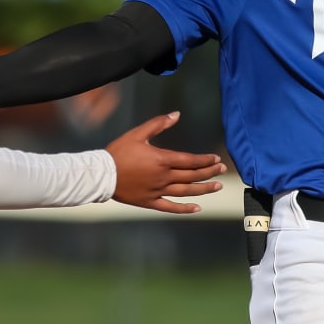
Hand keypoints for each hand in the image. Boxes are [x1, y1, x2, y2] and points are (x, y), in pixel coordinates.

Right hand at [107, 112, 225, 212]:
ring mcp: (158, 191)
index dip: (205, 160)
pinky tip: (197, 208)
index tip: (216, 159)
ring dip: (204, 189)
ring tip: (217, 187)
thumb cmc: (118, 152)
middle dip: (209, 173)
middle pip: (192, 176)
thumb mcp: (137, 134)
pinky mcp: (150, 202)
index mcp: (162, 160)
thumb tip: (176, 114)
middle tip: (222, 171)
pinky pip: (171, 207)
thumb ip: (158, 124)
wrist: (101, 175)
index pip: (190, 160)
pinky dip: (185, 209)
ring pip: (186, 192)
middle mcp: (163, 177)